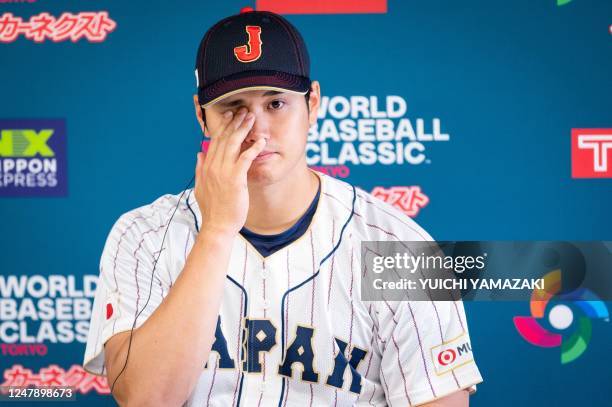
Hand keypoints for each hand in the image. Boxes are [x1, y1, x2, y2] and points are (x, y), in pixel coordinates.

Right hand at [194, 108, 265, 235]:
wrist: (217, 226)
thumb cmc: (213, 210)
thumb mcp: (201, 187)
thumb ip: (200, 169)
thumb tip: (199, 153)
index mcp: (206, 167)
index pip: (214, 141)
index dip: (222, 127)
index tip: (229, 116)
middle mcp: (213, 166)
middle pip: (224, 138)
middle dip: (234, 122)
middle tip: (243, 110)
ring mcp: (224, 172)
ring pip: (234, 144)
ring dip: (244, 129)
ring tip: (252, 118)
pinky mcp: (235, 179)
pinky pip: (246, 158)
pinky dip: (254, 148)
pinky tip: (261, 141)